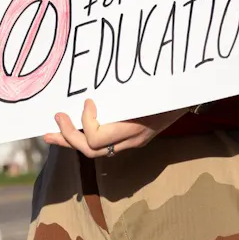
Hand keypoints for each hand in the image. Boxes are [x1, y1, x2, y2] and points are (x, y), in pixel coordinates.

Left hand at [45, 99, 185, 157]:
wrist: (189, 96)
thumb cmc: (168, 88)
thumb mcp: (148, 89)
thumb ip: (122, 94)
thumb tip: (92, 91)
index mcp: (135, 128)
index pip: (98, 138)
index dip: (86, 122)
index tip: (88, 102)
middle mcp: (131, 140)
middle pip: (91, 150)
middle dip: (69, 136)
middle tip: (56, 117)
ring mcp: (131, 142)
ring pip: (94, 151)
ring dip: (70, 141)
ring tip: (50, 134)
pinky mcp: (130, 138)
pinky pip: (102, 145)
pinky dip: (82, 138)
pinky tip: (68, 133)